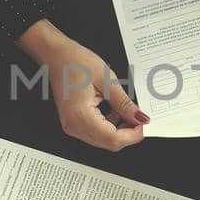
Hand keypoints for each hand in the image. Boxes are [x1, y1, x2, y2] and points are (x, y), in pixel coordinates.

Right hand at [18, 23, 145, 151]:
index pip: (113, 138)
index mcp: (80, 115)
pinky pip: (96, 133)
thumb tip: (139, 118)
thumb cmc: (74, 62)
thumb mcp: (107, 80)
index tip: (144, 124)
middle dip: (128, 133)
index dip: (133, 135)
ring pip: (103, 140)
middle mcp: (74, 125)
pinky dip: (109, 126)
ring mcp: (72, 125)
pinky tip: (114, 111)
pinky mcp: (73, 122)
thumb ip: (124, 103)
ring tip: (125, 111)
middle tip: (139, 118)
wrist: (56, 56)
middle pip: (108, 143)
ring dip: (119, 130)